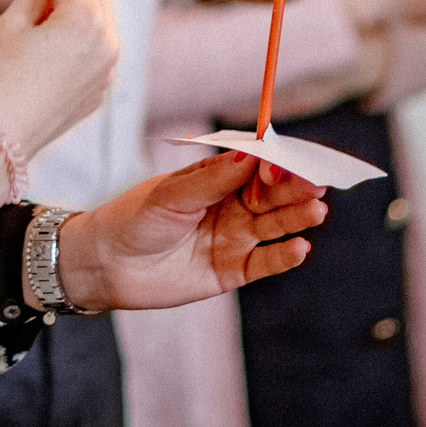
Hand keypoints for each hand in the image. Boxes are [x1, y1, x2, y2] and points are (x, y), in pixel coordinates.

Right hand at [0, 0, 119, 219]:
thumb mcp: (10, 25)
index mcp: (86, 20)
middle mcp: (108, 43)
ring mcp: (108, 71)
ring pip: (102, 20)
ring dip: (77, 6)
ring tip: (40, 12)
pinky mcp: (100, 91)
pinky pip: (99, 49)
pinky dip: (81, 35)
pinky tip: (50, 42)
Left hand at [53, 154, 327, 310]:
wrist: (107, 266)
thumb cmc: (134, 219)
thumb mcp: (171, 195)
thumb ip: (212, 179)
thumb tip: (251, 155)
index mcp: (218, 179)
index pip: (257, 167)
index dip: (278, 163)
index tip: (295, 159)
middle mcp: (232, 206)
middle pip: (274, 196)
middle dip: (296, 189)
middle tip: (318, 183)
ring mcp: (234, 239)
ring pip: (275, 226)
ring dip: (297, 217)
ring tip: (317, 210)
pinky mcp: (232, 271)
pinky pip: (265, 263)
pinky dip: (284, 256)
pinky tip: (301, 248)